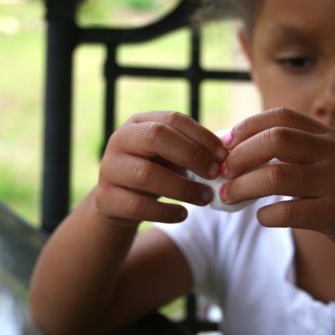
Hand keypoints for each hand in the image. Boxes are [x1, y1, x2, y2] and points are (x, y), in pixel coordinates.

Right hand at [95, 111, 225, 225]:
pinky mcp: (106, 198)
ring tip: (206, 198)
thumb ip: (193, 150)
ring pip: (147, 174)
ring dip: (183, 188)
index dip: (201, 136)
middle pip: (156, 137)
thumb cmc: (154, 172)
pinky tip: (183, 214)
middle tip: (215, 174)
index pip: (173, 120)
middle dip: (191, 155)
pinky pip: (138, 206)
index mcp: (139, 123)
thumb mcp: (170, 156)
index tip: (224, 156)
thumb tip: (228, 153)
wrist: (118, 203)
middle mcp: (120, 140)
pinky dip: (165, 212)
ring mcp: (109, 169)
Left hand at [221, 107, 334, 258]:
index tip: (226, 143)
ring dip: (243, 186)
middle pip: (275, 140)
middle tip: (222, 171)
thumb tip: (237, 150)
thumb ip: (295, 150)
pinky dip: (266, 215)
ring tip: (228, 195)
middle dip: (240, 154)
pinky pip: (288, 211)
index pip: (280, 116)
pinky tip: (262, 217)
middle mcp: (333, 153)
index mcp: (327, 136)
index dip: (247, 126)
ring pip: (276, 176)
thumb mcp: (329, 159)